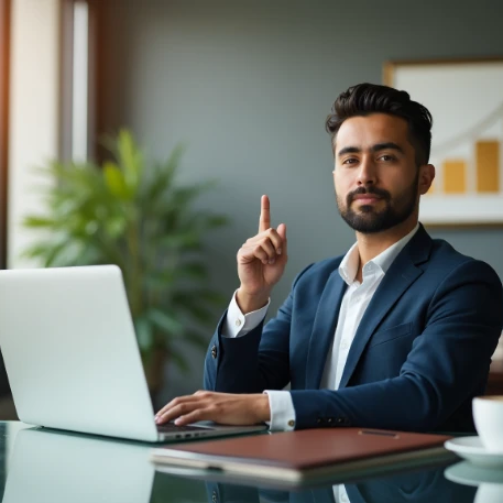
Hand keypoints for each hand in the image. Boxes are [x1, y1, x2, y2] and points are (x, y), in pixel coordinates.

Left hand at [155, 391, 270, 425]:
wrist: (255, 405)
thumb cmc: (239, 409)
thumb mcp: (218, 408)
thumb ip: (205, 411)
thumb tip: (191, 420)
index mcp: (204, 396)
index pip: (180, 400)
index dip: (167, 407)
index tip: (158, 415)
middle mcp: (204, 396)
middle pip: (178, 401)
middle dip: (164, 410)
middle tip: (154, 419)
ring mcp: (210, 402)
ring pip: (184, 406)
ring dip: (170, 413)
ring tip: (160, 421)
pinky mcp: (216, 410)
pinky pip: (197, 413)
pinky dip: (186, 417)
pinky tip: (178, 422)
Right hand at [237, 195, 287, 311]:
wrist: (262, 288)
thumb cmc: (270, 275)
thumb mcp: (282, 258)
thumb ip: (282, 242)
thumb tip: (282, 225)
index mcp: (264, 240)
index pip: (264, 221)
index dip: (265, 209)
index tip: (265, 197)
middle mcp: (255, 240)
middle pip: (271, 232)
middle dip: (278, 244)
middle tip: (276, 256)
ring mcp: (248, 246)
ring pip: (265, 240)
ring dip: (271, 253)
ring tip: (267, 262)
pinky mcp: (243, 253)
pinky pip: (257, 248)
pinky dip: (263, 255)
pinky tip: (262, 261)